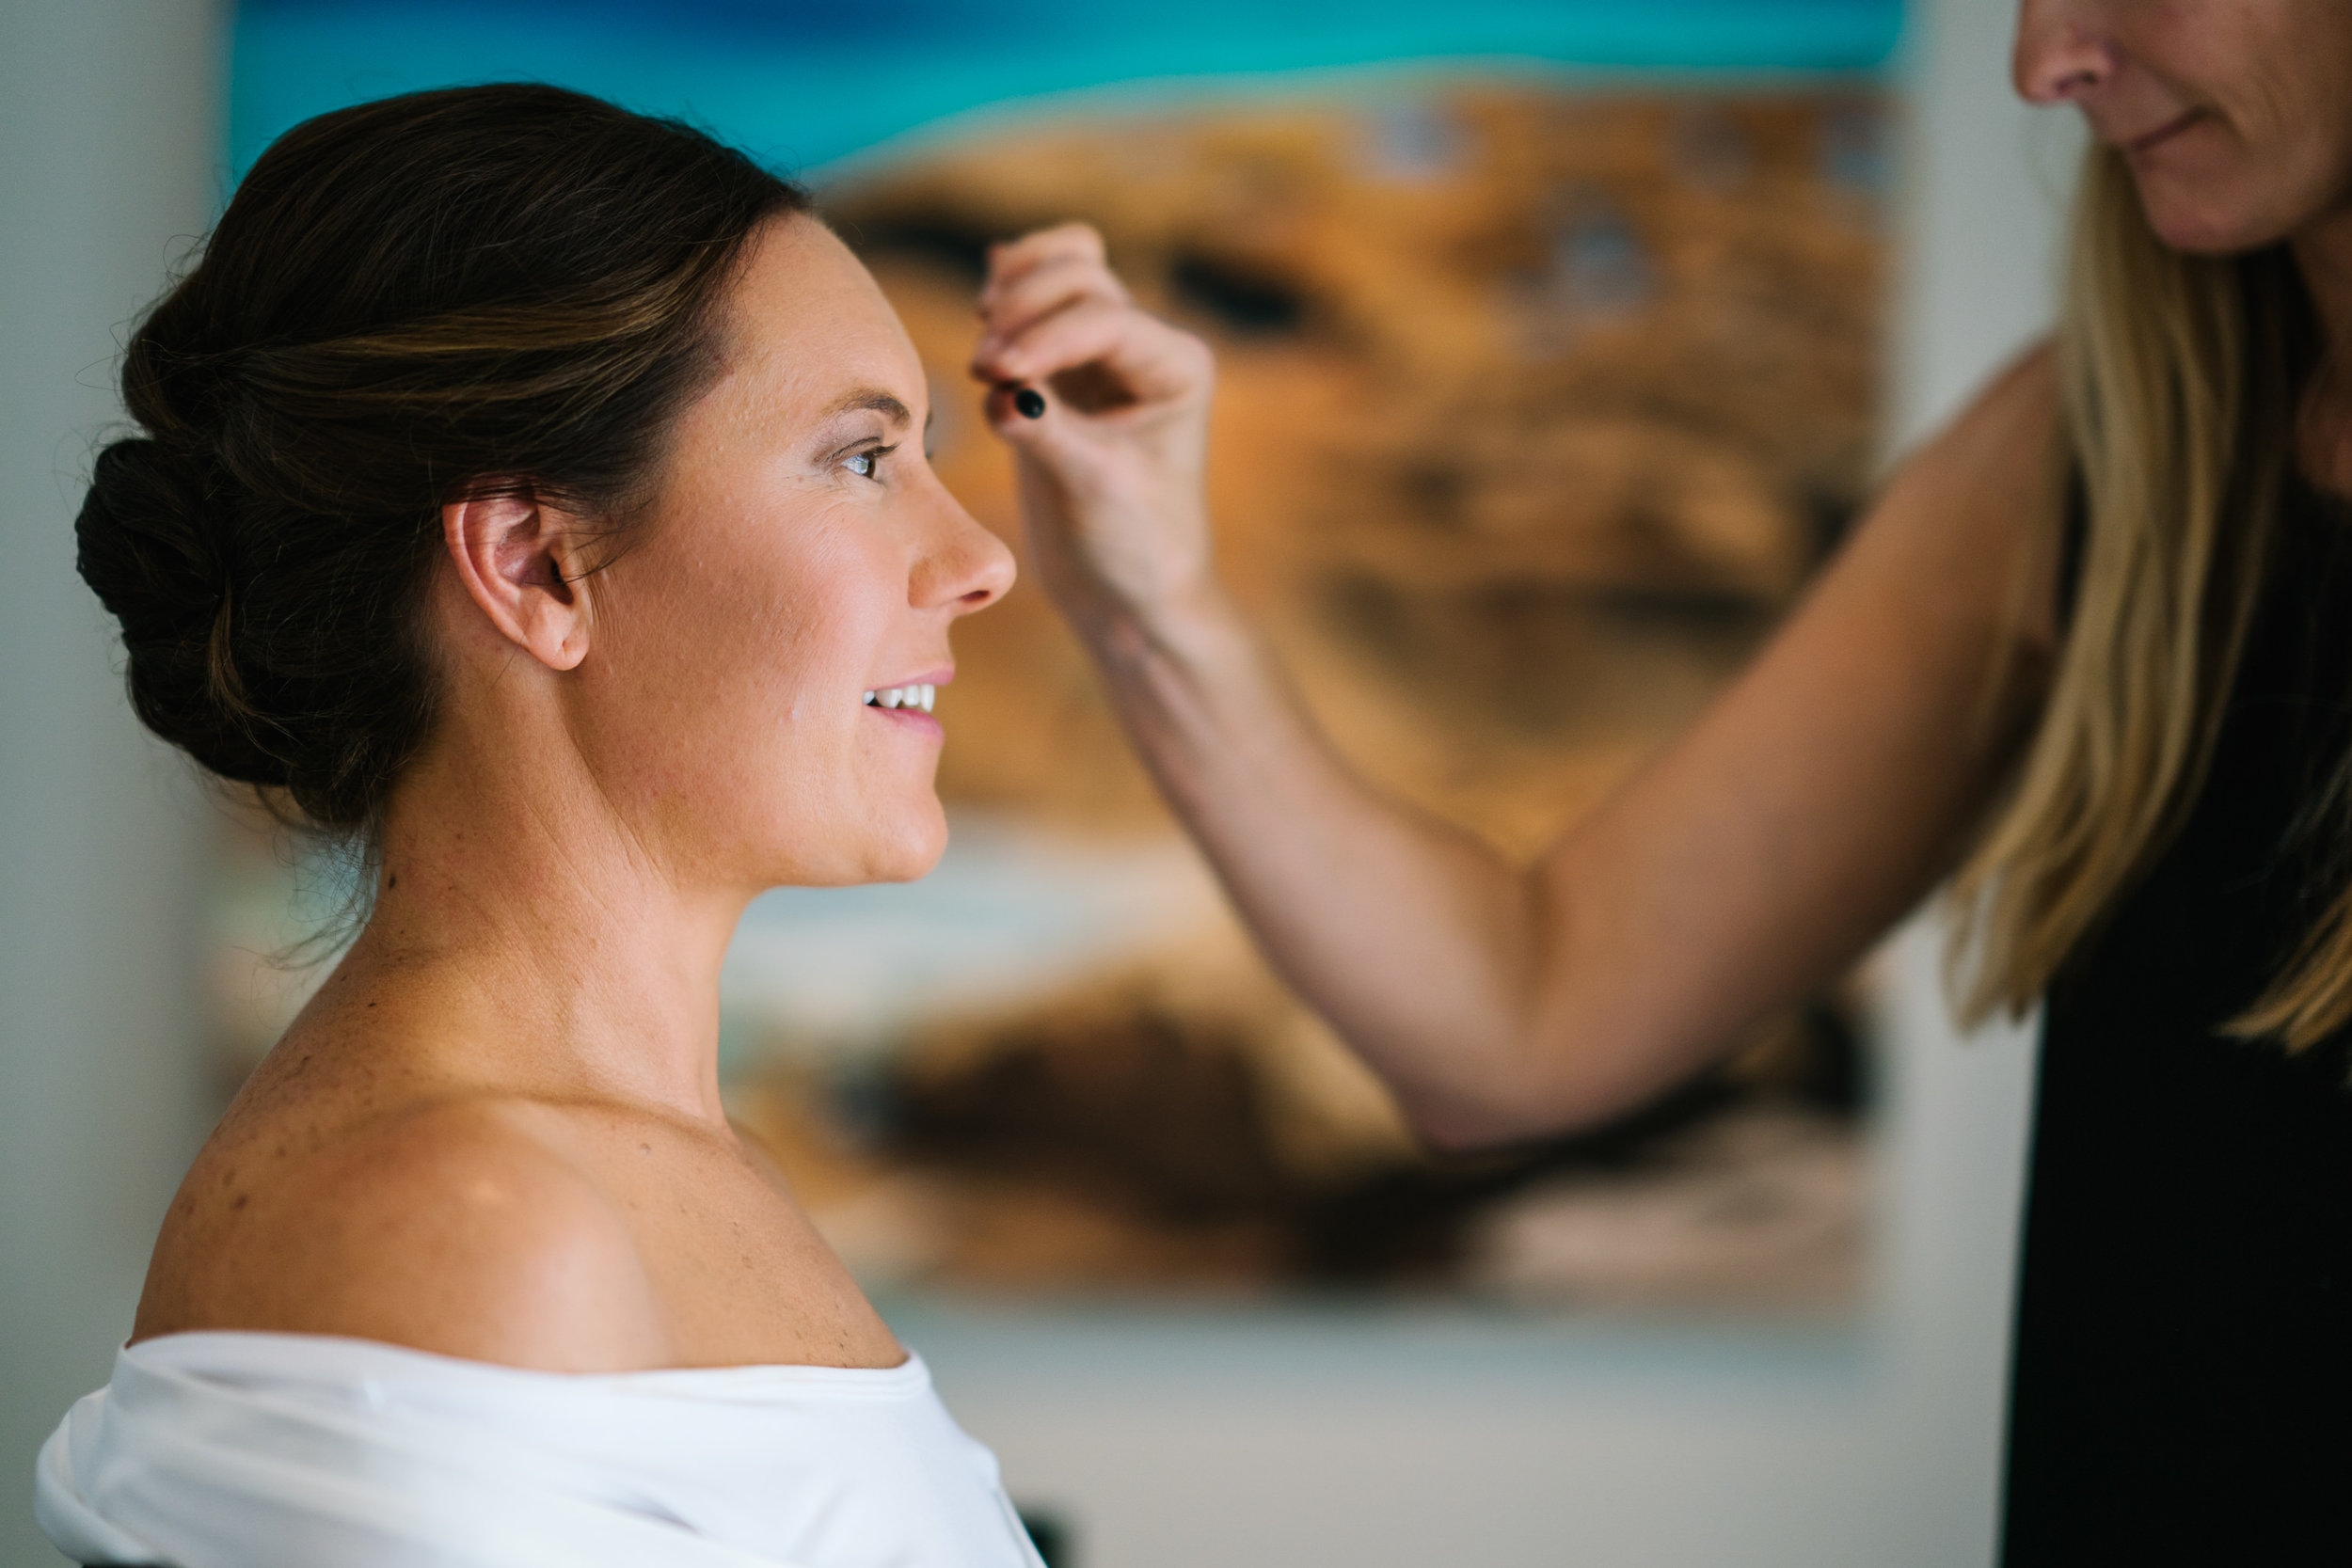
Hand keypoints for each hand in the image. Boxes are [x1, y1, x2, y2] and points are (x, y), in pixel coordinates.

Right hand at [971, 224, 1219, 636]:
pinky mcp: (1062, 370)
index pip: (1105, 321)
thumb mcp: (1092, 492)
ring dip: (1014, 292)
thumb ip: (1046, 433)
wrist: (1126, 593)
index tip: (992, 375)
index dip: (1045, 337)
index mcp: (1177, 368)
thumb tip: (999, 391)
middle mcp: (1145, 349)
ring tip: (985, 353)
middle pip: (1080, 278)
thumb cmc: (1131, 547)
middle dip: (1024, 310)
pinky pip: (1034, 304)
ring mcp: (1103, 354)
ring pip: (1061, 273)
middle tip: (982, 371)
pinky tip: (982, 319)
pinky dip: (1007, 298)